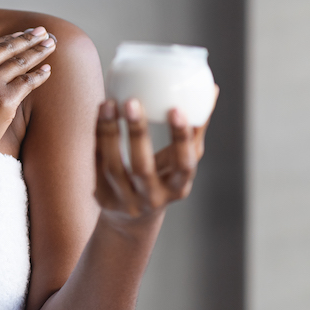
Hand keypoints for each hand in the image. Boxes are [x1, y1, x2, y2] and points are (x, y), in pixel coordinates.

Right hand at [0, 27, 55, 179]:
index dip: (5, 39)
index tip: (18, 35)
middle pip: (6, 48)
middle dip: (26, 38)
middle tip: (41, 31)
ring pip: (20, 61)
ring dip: (38, 50)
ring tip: (51, 44)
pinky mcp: (4, 101)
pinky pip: (28, 82)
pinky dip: (40, 74)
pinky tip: (48, 69)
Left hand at [93, 88, 217, 223]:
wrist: (132, 219)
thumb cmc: (162, 179)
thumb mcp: (181, 162)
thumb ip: (194, 130)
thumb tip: (212, 89)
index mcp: (178, 188)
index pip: (183, 165)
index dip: (180, 139)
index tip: (175, 109)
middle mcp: (152, 198)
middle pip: (142, 168)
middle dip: (137, 134)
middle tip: (132, 101)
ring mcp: (124, 200)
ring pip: (113, 166)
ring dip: (109, 132)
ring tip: (109, 103)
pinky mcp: (102, 196)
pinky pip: (97, 163)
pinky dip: (98, 137)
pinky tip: (101, 113)